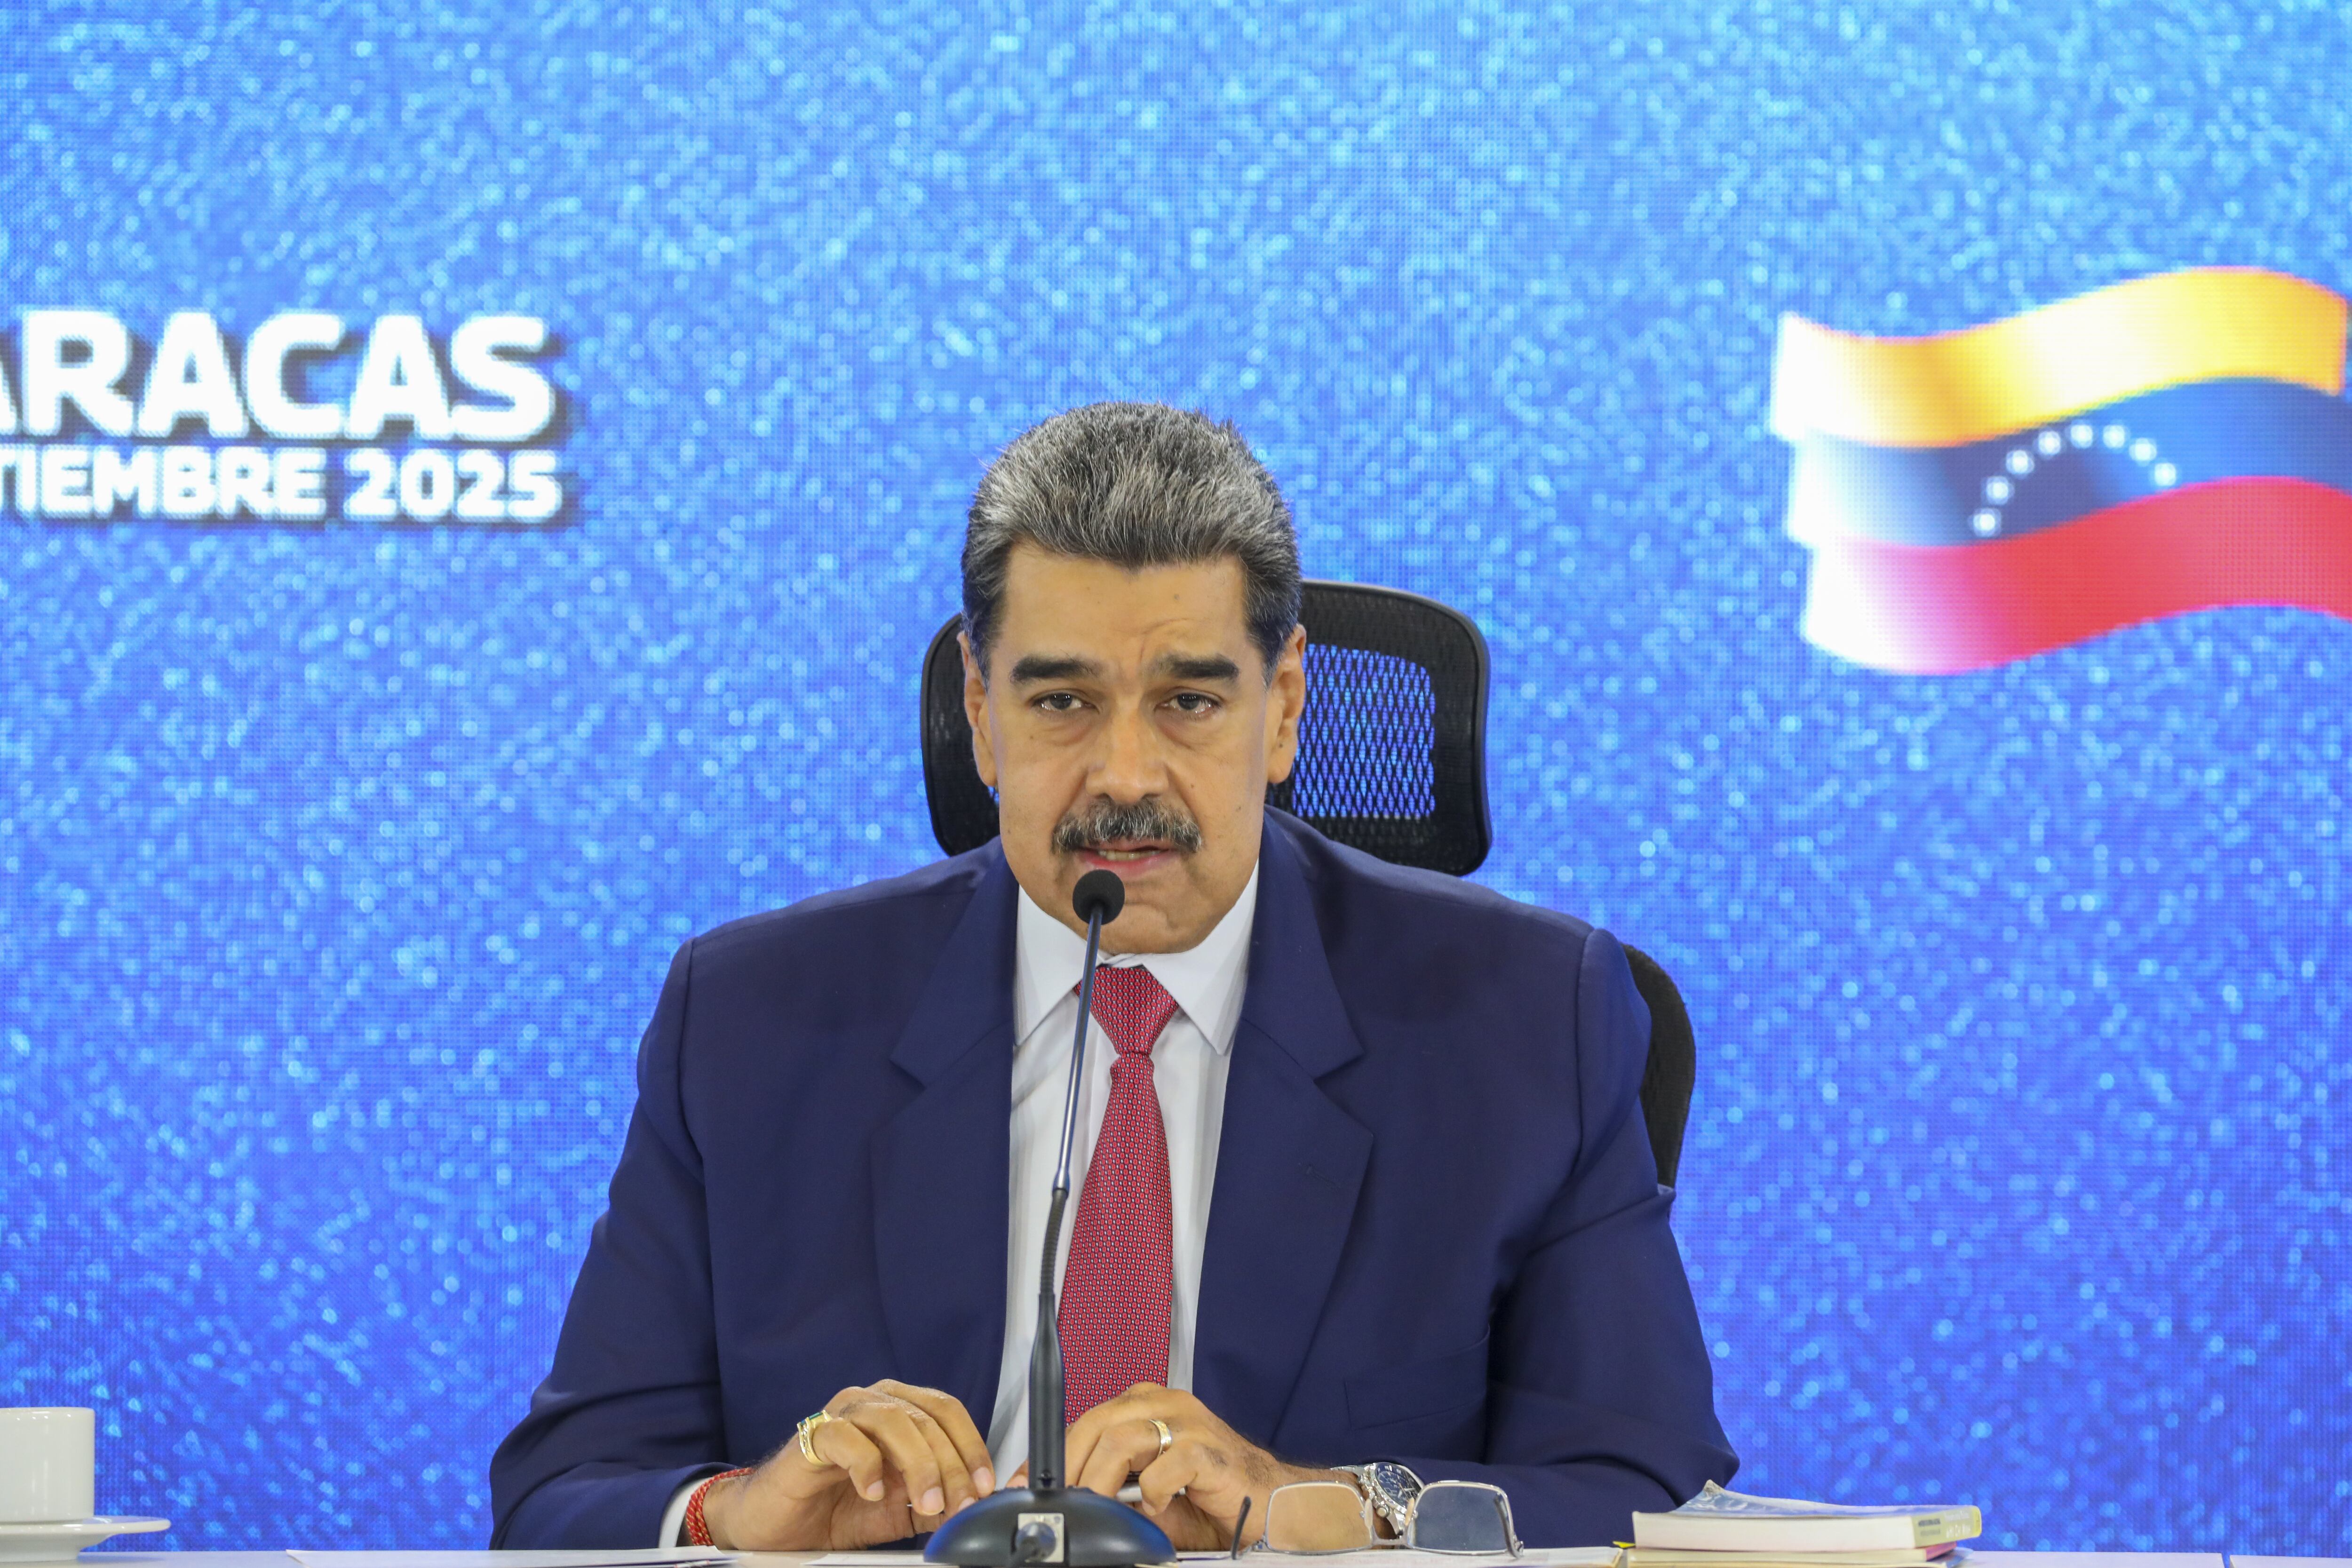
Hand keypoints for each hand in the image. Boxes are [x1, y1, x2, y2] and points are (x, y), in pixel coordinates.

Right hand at [700, 1379, 997, 1549]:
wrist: (782, 1526)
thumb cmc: (841, 1508)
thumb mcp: (904, 1509)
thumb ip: (940, 1499)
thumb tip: (982, 1500)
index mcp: (900, 1409)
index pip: (948, 1412)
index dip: (972, 1447)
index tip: (985, 1486)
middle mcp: (874, 1401)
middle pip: (927, 1418)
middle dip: (951, 1465)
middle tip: (957, 1504)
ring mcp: (842, 1413)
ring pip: (895, 1421)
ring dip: (919, 1464)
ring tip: (925, 1503)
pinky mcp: (813, 1436)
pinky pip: (848, 1438)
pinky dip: (869, 1466)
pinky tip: (874, 1492)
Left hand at [1042, 1384, 1356, 1551]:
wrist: (1270, 1503)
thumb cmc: (1210, 1497)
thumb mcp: (1147, 1493)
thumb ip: (1111, 1492)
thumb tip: (1067, 1507)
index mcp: (1145, 1406)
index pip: (1083, 1421)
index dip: (1051, 1456)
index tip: (1026, 1486)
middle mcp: (1164, 1403)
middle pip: (1095, 1424)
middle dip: (1068, 1470)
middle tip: (1061, 1506)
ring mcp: (1187, 1422)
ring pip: (1121, 1439)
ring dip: (1100, 1483)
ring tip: (1100, 1511)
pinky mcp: (1207, 1449)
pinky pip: (1164, 1467)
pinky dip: (1151, 1493)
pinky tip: (1157, 1508)